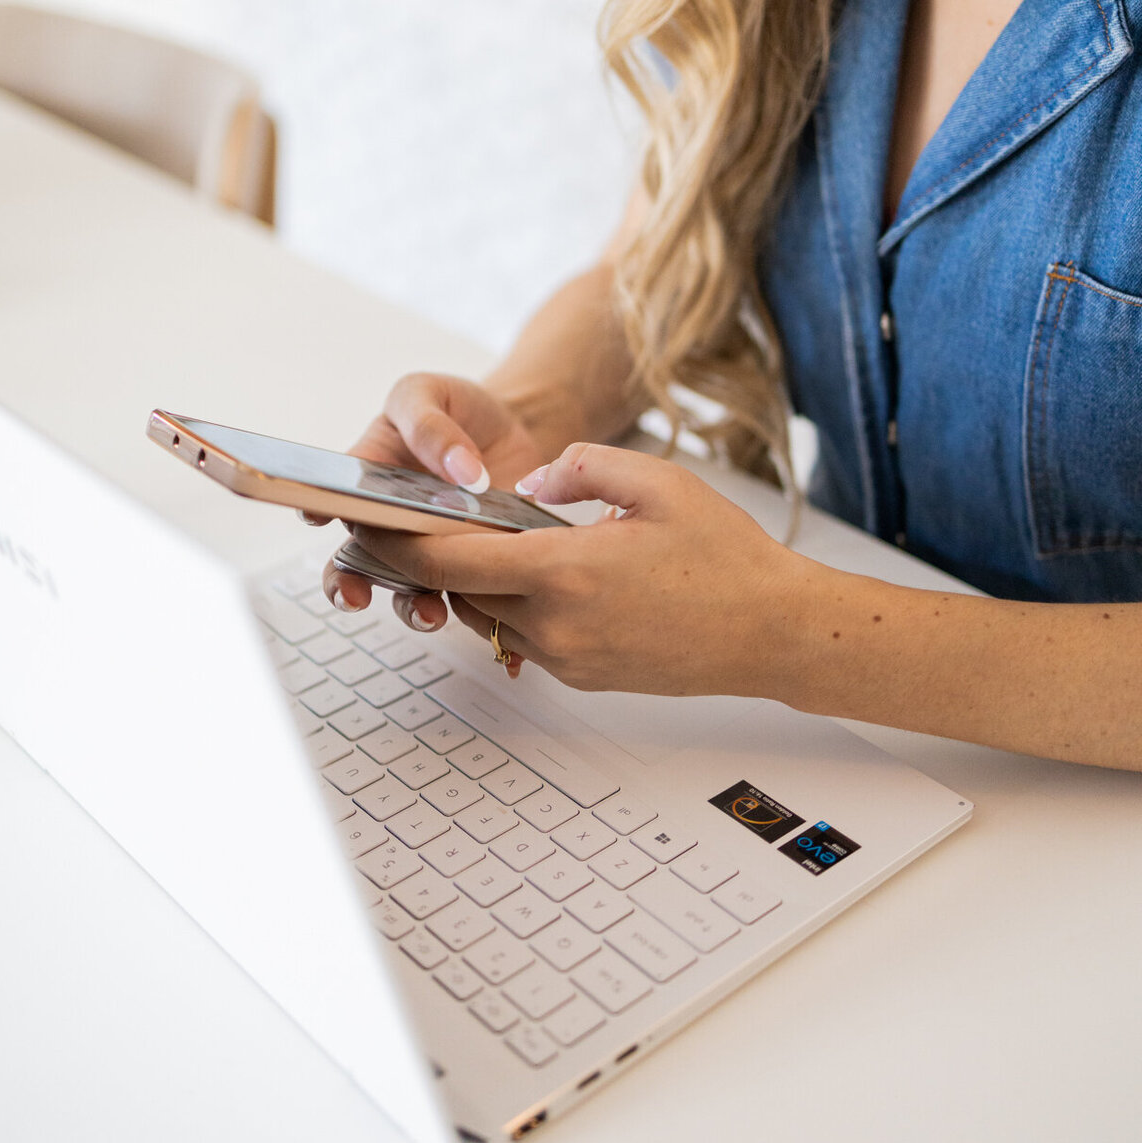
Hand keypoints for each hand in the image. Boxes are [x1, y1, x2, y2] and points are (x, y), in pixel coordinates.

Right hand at [311, 373, 549, 631]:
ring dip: (411, 607)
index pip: (330, 500)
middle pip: (355, 561)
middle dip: (347, 583)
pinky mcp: (471, 562)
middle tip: (354, 595)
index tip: (318, 518)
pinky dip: (475, 610)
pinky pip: (465, 591)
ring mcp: (430, 547)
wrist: (513, 427)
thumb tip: (460, 471)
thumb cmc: (455, 408)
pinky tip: (487, 615)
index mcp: (365, 478)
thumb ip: (430, 426)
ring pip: (408, 587)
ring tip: (428, 614)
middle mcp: (389, 521)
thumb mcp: (429, 394)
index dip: (317, 512)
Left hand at [349, 442, 805, 696]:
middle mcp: (556, 624)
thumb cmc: (726, 557)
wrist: (774, 631)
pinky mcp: (583, 676)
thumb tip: (534, 477)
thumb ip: (583, 466)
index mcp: (565, 572)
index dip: (400, 538)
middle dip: (430, 557)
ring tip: (480, 537)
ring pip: (488, 614)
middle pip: (459, 590)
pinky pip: (523, 635)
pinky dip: (514, 602)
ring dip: (475, 580)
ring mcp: (568, 658)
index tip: (369, 518)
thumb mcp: (656, 481)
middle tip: (410, 520)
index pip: (451, 558)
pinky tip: (540, 569)